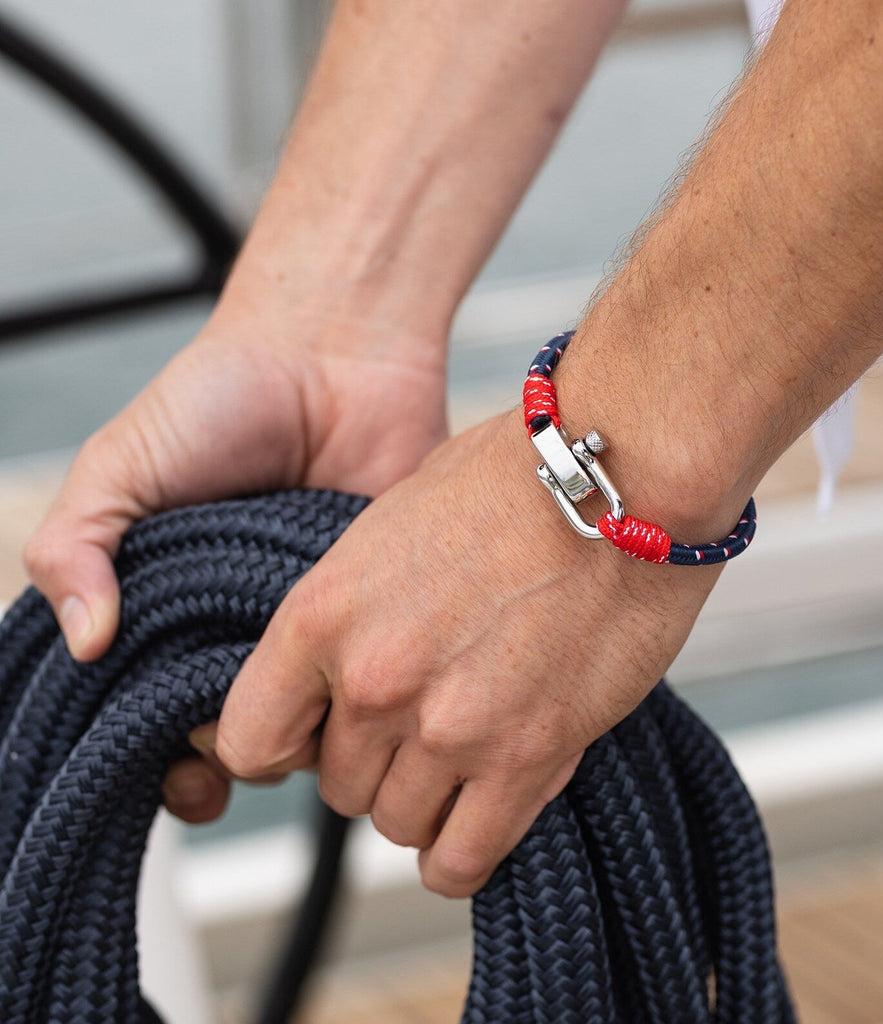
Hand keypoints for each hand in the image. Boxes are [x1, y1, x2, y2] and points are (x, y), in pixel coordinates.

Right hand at [23, 304, 447, 821]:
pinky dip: (358, 688)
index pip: (150, 712)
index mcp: (167, 605)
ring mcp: (310, 619)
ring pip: (304, 715)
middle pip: (230, 729)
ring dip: (299, 731)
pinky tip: (351, 684)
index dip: (156, 757)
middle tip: (233, 746)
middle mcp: (237, 622)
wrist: (333, 351)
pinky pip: (368, 667)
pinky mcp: (373, 603)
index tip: (181, 773)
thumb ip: (75, 547)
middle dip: (229, 758)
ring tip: (294, 709)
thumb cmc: (219, 398)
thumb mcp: (121, 466)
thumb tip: (83, 644)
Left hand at [214, 409, 723, 895]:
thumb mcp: (394, 523)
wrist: (623, 476)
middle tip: (422, 722)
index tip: (318, 736)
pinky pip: (460, 859)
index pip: (250, 739)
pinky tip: (481, 812)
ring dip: (425, 798)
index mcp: (323, 614)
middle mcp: (373, 681)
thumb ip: (353, 609)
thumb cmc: (520, 479)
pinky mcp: (526, 759)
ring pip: (397, 824)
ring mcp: (448, 728)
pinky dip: (462, 852)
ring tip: (467, 750)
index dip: (286, 745)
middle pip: (336, 787)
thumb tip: (341, 663)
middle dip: (375, 762)